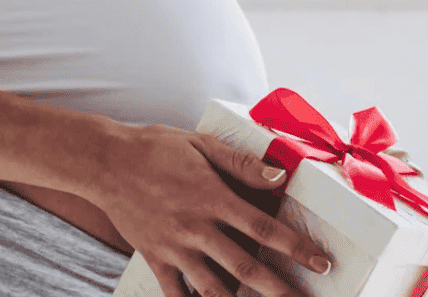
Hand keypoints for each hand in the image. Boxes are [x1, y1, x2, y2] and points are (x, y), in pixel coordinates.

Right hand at [82, 123, 332, 296]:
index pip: (264, 228)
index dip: (296, 248)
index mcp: (213, 198)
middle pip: (246, 266)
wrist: (105, 162)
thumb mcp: (200, 144)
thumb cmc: (154, 148)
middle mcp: (197, 227)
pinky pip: (176, 292)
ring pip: (214, 288)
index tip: (322, 262)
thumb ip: (241, 164)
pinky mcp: (155, 257)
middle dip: (279, 288)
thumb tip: (280, 176)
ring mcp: (175, 247)